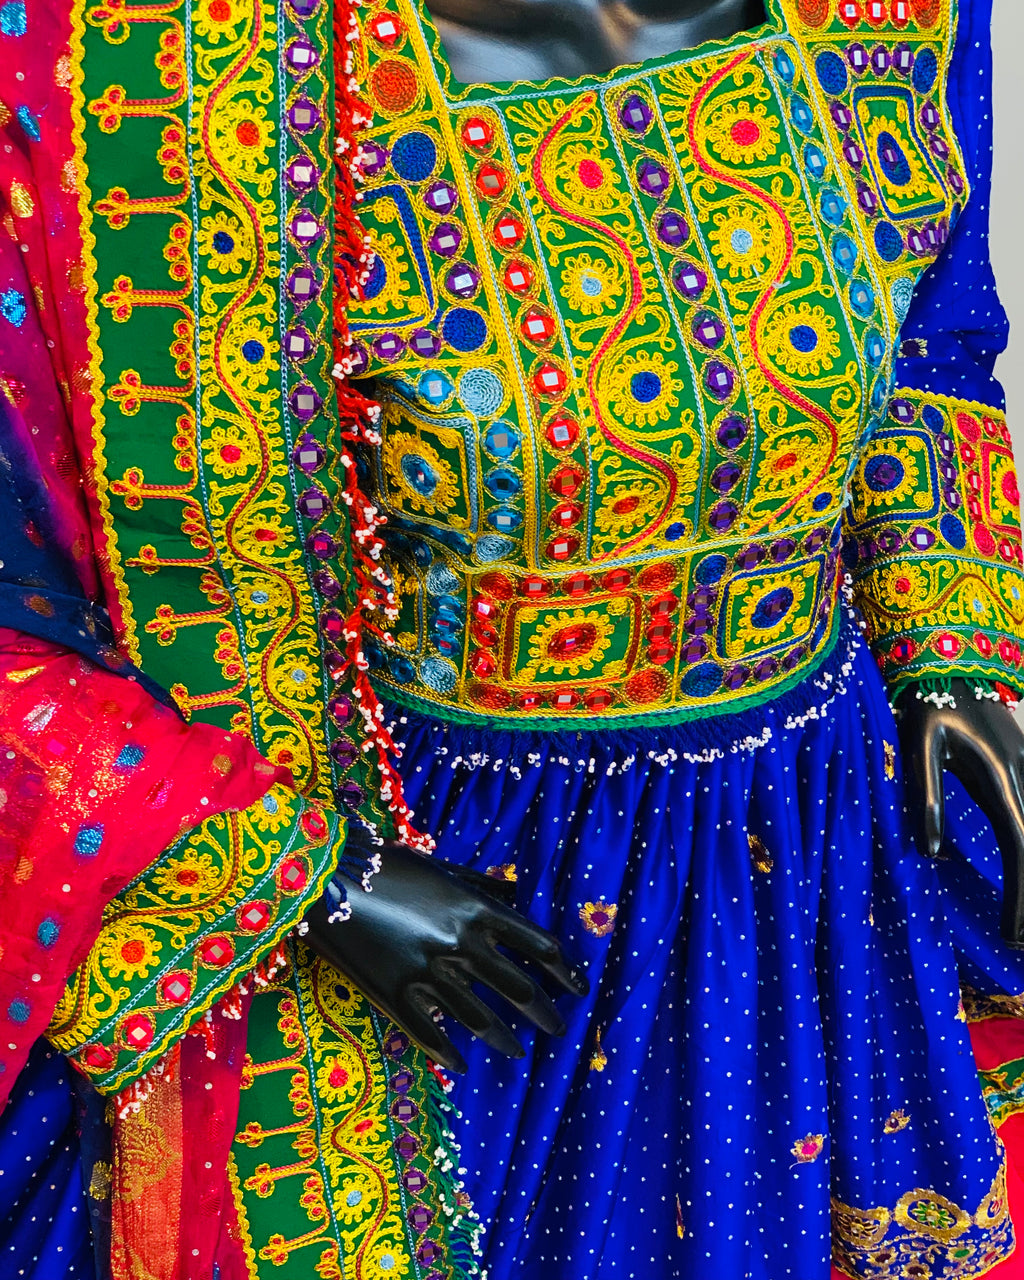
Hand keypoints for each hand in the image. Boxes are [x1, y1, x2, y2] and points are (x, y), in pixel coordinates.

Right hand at [303, 837, 587, 1071]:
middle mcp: (460, 942)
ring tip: (520, 1052)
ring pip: (481, 1018)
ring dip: (507, 1039)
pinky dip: (449, 1054)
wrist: (327, 876)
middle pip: (519, 989)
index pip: (539, 945)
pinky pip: (430, 1034)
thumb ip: (481, 885)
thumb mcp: (442, 869)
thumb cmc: (388, 865)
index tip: (578, 988)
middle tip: (559, 1030)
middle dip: (545, 1014)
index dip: (565, 971)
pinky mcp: (394, 993)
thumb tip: (515, 894)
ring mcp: (428, 971)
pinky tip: (462, 1065)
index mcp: (477, 909)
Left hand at [897, 680, 1023, 945]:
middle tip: (1017, 940)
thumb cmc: (927, 703)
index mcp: (998, 777)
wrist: (951, 657)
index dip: (1021, 893)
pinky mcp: (1022, 764)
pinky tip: (1019, 868)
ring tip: (1018, 920)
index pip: (1019, 846)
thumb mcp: (918, 745)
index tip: (1013, 934)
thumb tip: (931, 853)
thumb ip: (925, 796)